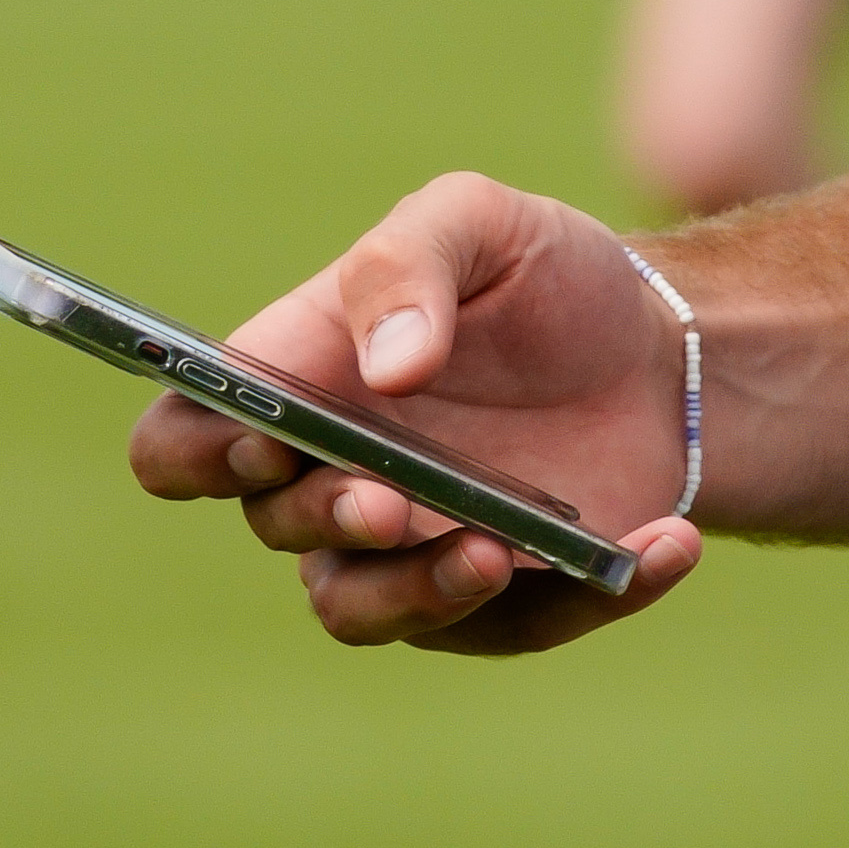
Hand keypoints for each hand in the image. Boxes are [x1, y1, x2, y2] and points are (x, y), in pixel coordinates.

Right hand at [126, 171, 703, 654]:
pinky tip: (665, 543)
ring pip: (361, 609)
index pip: (183, 444)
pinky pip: (516, 627)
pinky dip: (591, 593)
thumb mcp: (482, 220)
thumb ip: (412, 261)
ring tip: (500, 552)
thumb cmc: (542, 279)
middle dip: (328, 517)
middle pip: (277, 528)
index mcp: (297, 386)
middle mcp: (332, 480)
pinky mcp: (498, 599)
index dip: (199, 455)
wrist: (662, 348)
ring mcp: (407, 552)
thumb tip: (387, 367)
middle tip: (391, 501)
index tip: (263, 439)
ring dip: (421, 592)